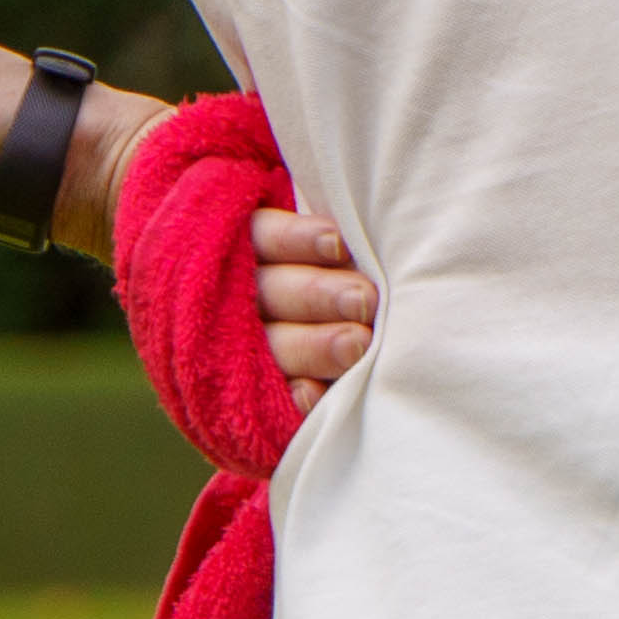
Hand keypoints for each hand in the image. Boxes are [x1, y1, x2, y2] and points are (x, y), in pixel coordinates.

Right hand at [254, 207, 373, 394]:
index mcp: (247, 251)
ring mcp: (244, 348)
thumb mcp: (325, 243)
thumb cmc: (340, 273)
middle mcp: (239, 298)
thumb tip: (379, 221)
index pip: (261, 236)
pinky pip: (271, 397)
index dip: (295, 240)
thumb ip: (336, 242)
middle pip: (270, 290)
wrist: (297, 350)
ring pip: (272, 343)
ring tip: (359, 344)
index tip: (338, 243)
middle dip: (316, 294)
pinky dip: (292, 397)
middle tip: (364, 299)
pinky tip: (314, 395)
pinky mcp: (259, 394)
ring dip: (313, 344)